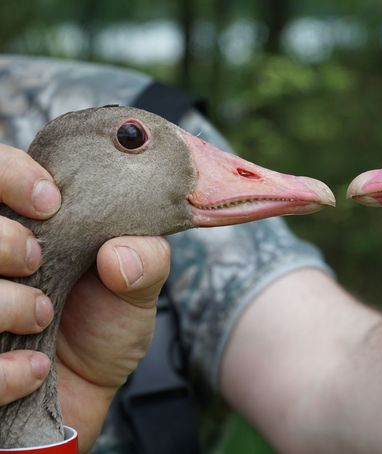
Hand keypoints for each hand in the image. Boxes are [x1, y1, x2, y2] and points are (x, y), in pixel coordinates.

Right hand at [0, 144, 169, 450]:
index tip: (50, 201)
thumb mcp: (141, 286)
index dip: (12, 173)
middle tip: (37, 259)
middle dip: (3, 238)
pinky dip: (2, 370)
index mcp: (27, 223)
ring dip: (2, 302)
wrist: (91, 387)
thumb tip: (120, 254)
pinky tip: (36, 370)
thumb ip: (147, 258)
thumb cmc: (107, 321)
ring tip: (42, 315)